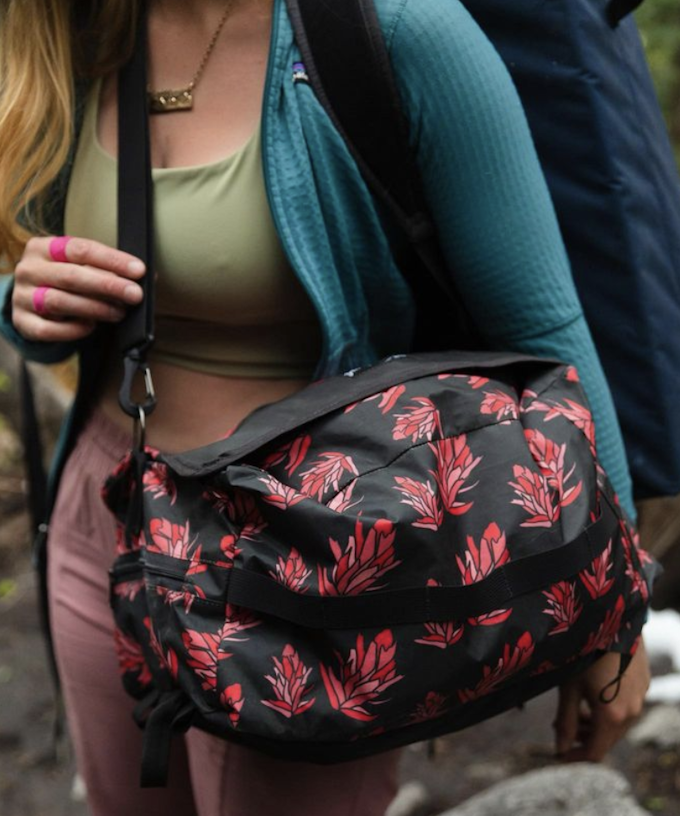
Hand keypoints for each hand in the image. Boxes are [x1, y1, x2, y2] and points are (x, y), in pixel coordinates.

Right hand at [11, 236, 145, 342]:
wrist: (30, 302)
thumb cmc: (64, 282)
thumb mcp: (80, 268)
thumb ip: (107, 270)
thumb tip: (147, 277)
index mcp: (43, 247)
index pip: (81, 249)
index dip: (112, 260)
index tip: (139, 270)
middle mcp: (29, 269)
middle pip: (71, 276)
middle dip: (108, 285)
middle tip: (135, 294)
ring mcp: (22, 296)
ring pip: (60, 302)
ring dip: (95, 308)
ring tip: (119, 312)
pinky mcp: (22, 322)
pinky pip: (49, 329)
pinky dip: (73, 329)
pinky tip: (91, 327)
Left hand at [553, 639, 649, 761]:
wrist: (609, 619)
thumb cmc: (583, 652)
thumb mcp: (568, 688)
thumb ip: (565, 721)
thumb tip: (560, 748)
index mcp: (612, 716)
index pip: (595, 753)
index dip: (575, 758)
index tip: (558, 753)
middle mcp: (632, 711)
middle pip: (607, 739)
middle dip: (583, 738)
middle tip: (560, 725)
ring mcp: (641, 697)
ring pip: (618, 723)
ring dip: (595, 724)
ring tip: (573, 710)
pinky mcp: (644, 683)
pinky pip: (626, 706)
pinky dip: (608, 709)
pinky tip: (592, 694)